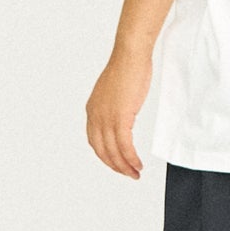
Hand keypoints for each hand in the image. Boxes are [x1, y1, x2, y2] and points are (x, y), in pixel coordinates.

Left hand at [86, 47, 150, 177]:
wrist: (130, 56)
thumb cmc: (127, 68)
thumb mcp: (115, 92)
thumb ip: (115, 106)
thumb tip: (123, 114)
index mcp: (92, 110)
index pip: (95, 142)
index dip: (106, 156)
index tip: (117, 163)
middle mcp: (95, 116)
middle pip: (102, 151)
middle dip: (115, 166)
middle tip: (128, 174)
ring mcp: (106, 118)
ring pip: (113, 152)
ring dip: (124, 166)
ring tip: (135, 173)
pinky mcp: (120, 118)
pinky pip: (124, 146)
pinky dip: (131, 158)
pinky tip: (137, 164)